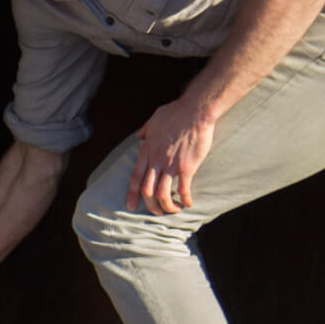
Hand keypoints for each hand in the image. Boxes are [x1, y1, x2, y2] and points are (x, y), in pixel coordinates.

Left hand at [125, 95, 215, 215]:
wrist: (194, 111)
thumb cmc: (175, 113)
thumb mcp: (153, 119)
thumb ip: (145, 130)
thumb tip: (139, 135)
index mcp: (146, 151)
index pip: (134, 177)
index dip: (131, 194)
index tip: (130, 205)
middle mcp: (156, 161)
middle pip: (147, 190)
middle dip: (150, 205)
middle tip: (156, 212)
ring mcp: (170, 165)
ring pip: (162, 194)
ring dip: (166, 206)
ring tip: (173, 210)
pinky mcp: (187, 167)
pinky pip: (183, 189)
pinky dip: (185, 199)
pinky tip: (189, 203)